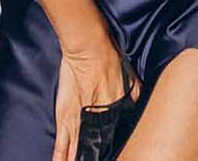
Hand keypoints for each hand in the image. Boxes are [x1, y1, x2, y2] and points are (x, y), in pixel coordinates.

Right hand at [51, 35, 132, 160]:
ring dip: (78, 160)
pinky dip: (61, 157)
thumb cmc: (110, 59)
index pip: (115, 138)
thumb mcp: (131, 78)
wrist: (90, 48)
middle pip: (98, 148)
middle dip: (96, 156)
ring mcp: (80, 122)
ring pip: (78, 150)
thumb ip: (134, 93)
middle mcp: (100, 122)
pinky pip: (62, 144)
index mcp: (116, 114)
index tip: (112, 154)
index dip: (111, 148)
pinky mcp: (65, 118)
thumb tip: (137, 103)